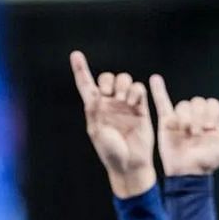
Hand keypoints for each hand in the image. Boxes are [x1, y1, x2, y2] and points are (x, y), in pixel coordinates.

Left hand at [70, 51, 154, 197]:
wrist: (130, 164)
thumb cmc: (111, 152)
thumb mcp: (96, 132)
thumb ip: (94, 111)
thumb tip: (96, 93)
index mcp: (94, 108)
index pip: (85, 84)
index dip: (81, 69)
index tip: (76, 55)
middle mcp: (109, 103)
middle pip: (108, 78)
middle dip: (108, 80)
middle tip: (108, 93)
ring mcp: (126, 105)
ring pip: (124, 80)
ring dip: (124, 85)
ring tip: (124, 100)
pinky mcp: (141, 109)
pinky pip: (139, 90)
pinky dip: (137, 91)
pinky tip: (134, 102)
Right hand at [149, 75, 218, 176]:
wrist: (189, 172)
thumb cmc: (211, 161)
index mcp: (212, 123)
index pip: (212, 104)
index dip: (211, 114)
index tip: (210, 129)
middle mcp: (197, 118)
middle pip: (197, 102)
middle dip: (197, 117)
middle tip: (196, 134)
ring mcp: (182, 118)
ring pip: (183, 105)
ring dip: (184, 118)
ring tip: (184, 133)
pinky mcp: (167, 122)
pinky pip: (162, 103)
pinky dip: (158, 91)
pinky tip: (155, 79)